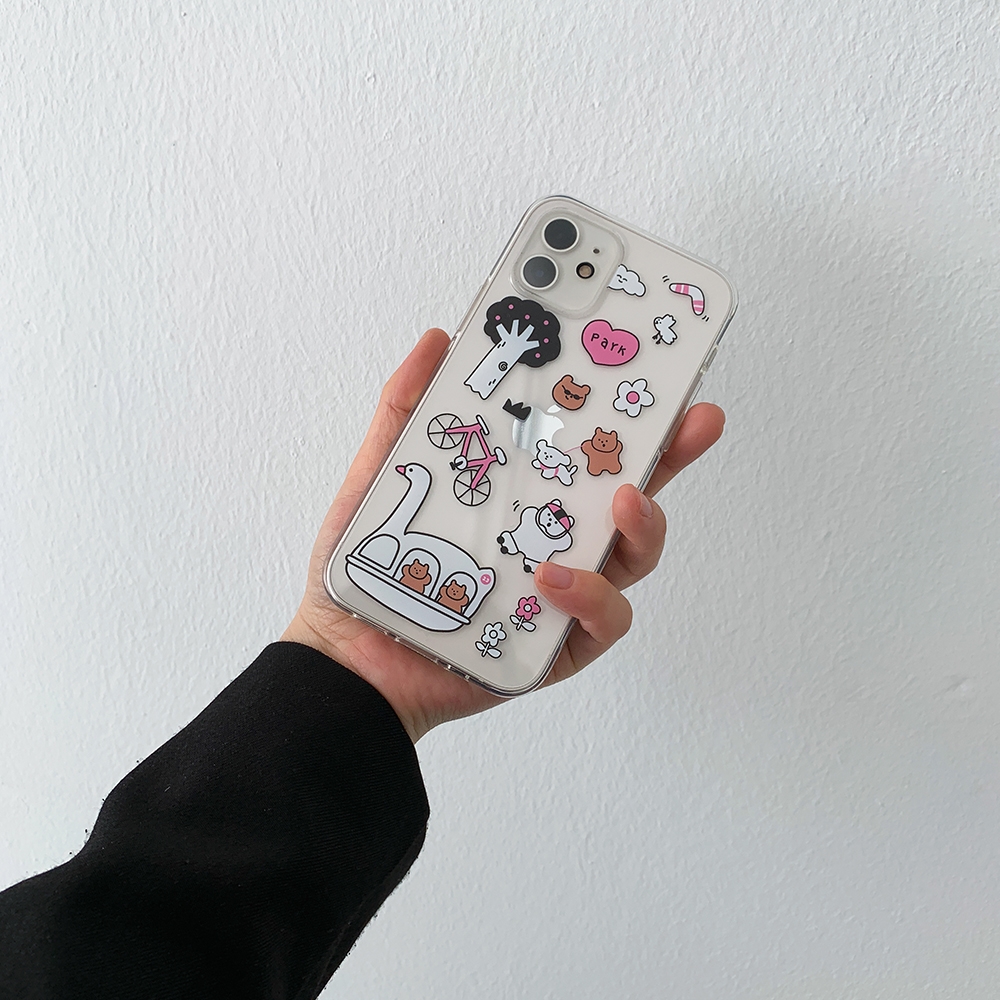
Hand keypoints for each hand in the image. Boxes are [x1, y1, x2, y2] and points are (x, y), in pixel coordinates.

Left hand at [282, 329, 724, 740]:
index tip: (657, 372)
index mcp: (525, 497)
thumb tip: (438, 340)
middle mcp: (556, 541)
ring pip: (633, 557)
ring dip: (643, 526)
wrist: (347, 655)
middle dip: (673, 454)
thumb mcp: (383, 474)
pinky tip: (553, 578)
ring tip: (625, 500)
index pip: (589, 450)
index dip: (629, 413)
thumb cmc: (367, 570)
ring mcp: (565, 594)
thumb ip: (407, 409)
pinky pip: (602, 621)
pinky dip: (591, 597)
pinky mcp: (558, 645)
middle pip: (632, 494)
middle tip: (695, 420)